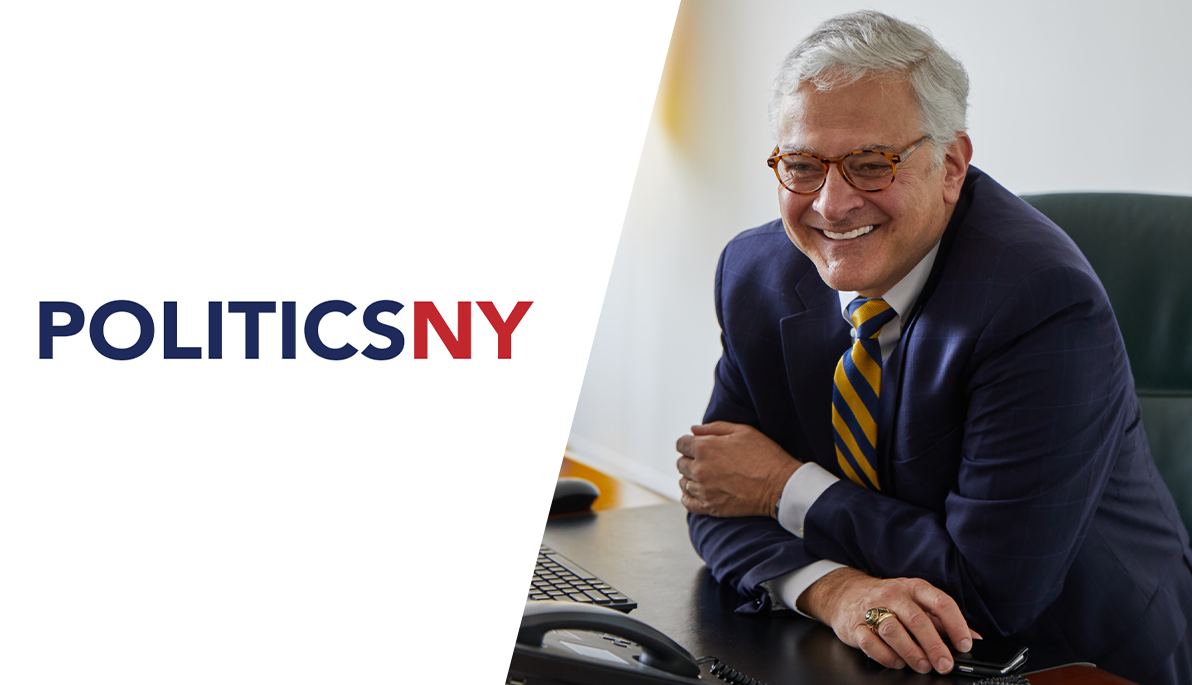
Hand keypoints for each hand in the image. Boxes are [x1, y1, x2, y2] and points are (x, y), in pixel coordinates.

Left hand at [675, 421, 801, 517]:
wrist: (780, 486)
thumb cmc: (765, 455)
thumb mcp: (742, 431)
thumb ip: (714, 428)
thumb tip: (693, 429)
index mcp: (705, 448)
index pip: (681, 444)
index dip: (688, 443)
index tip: (697, 446)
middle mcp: (700, 469)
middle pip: (681, 463)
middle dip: (690, 460)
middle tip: (705, 461)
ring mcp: (704, 490)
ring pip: (683, 483)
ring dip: (690, 478)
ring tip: (704, 476)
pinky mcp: (710, 507)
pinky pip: (687, 503)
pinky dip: (688, 497)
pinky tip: (697, 492)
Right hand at [797, 567, 981, 674]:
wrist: (846, 594)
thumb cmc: (888, 601)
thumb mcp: (917, 603)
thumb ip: (943, 621)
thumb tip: (974, 638)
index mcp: (913, 588)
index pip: (940, 602)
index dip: (956, 625)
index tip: (965, 645)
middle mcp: (893, 595)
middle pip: (917, 620)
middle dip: (934, 646)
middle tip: (945, 664)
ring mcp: (871, 609)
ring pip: (893, 630)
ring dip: (911, 652)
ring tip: (923, 666)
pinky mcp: (855, 625)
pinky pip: (870, 643)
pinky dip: (886, 656)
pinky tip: (897, 662)